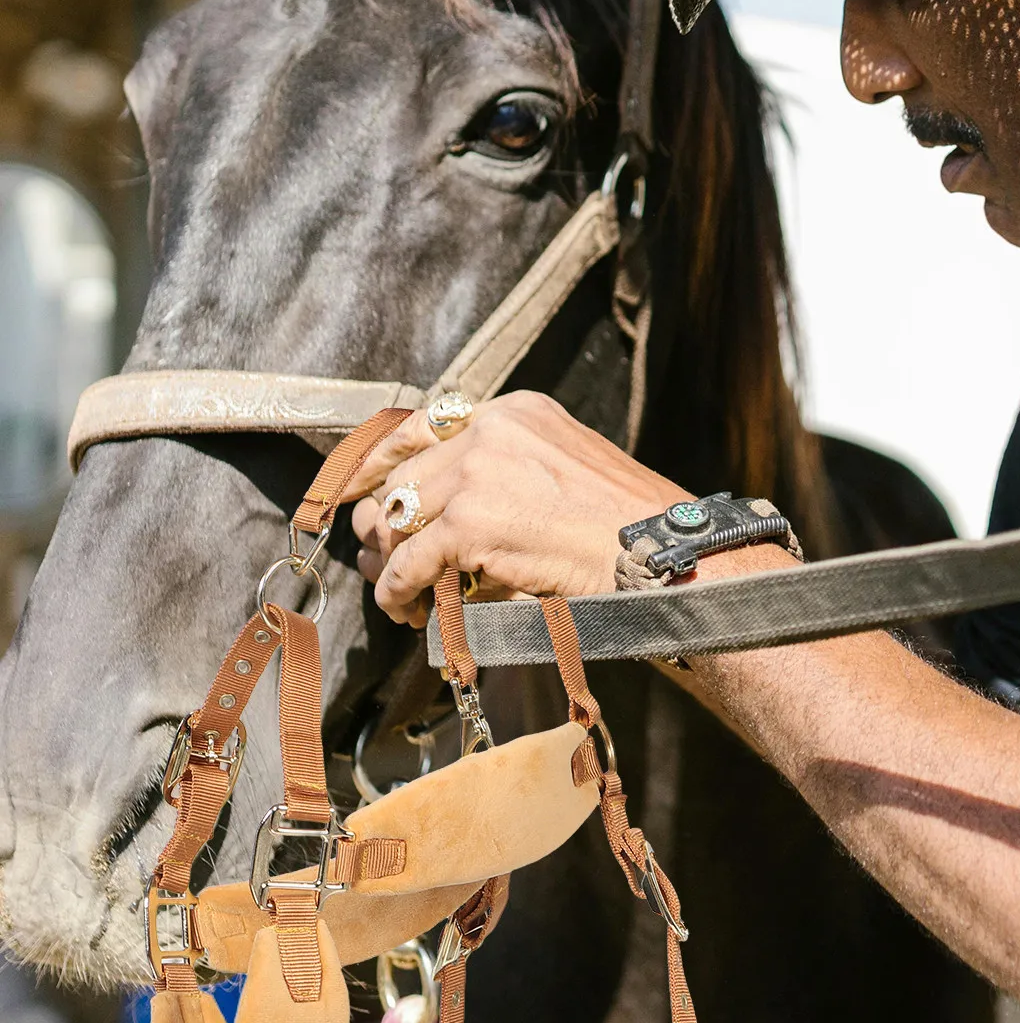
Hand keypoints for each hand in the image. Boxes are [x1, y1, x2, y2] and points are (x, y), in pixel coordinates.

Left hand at [345, 392, 688, 625]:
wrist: (658, 549)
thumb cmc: (628, 522)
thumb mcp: (567, 465)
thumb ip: (511, 468)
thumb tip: (452, 506)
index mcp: (516, 411)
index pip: (423, 425)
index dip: (381, 459)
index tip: (359, 485)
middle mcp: (491, 431)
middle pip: (404, 478)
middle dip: (385, 524)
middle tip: (384, 559)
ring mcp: (477, 475)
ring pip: (397, 520)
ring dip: (389, 562)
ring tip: (398, 593)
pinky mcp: (470, 525)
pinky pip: (408, 564)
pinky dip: (398, 591)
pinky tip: (405, 610)